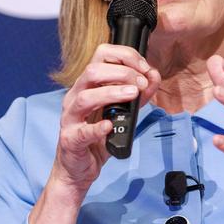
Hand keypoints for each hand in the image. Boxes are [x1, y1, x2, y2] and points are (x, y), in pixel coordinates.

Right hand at [51, 44, 160, 197]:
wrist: (79, 168)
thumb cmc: (98, 136)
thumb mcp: (124, 112)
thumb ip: (139, 94)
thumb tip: (153, 76)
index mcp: (87, 85)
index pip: (101, 56)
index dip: (125, 56)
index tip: (144, 67)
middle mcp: (75, 96)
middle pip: (92, 71)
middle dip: (122, 73)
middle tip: (141, 83)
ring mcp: (70, 118)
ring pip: (85, 97)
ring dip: (111, 92)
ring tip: (132, 94)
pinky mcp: (71, 140)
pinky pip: (82, 132)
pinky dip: (97, 127)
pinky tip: (110, 125)